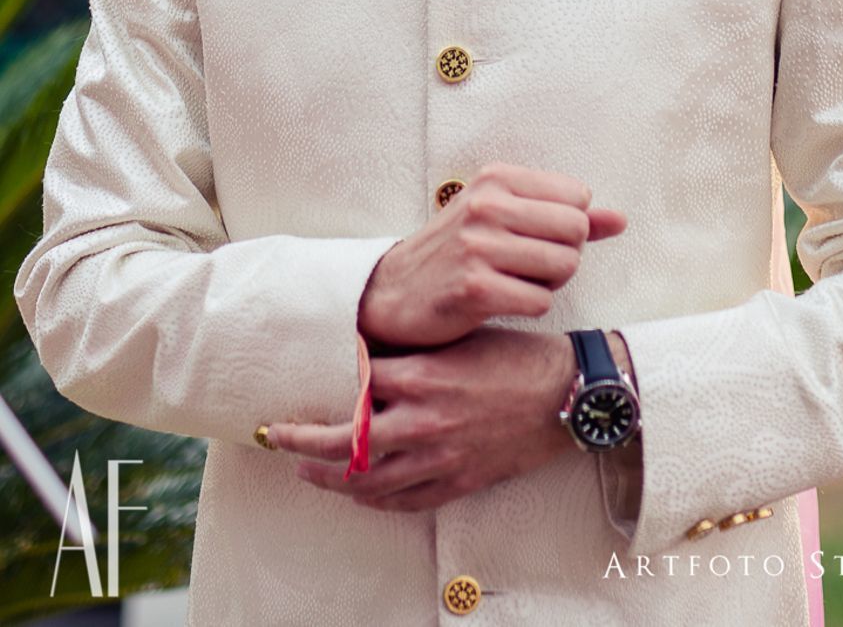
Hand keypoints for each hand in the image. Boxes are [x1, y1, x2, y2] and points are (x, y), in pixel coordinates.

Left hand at [266, 327, 579, 510]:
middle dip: (302, 441)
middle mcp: (422, 421)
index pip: (354, 383)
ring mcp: (438, 458)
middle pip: (343, 442)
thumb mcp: (460, 339)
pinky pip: (402, 502)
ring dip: (330, 478)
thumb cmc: (516, 357)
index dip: (325, 381)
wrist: (565, 394)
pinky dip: (374, 500)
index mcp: (422, 376)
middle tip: (277, 436)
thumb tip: (369, 352)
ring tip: (308, 471)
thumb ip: (414, 351)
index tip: (302, 380)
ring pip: (366, 482)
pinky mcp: (456, 482)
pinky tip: (360, 493)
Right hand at [357, 161, 626, 348]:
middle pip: (576, 231)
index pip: (577, 196)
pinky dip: (529, 306)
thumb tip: (620, 219)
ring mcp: (478, 246)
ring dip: (549, 283)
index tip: (535, 236)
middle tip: (528, 265)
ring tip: (514, 281)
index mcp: (496, 178)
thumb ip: (565, 215)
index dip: (567, 224)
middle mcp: (486, 205)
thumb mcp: (504, 218)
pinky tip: (501, 300)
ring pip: (564, 266)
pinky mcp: (475, 288)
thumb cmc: (459, 252)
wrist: (394, 292)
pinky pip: (541, 300)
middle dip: (563, 255)